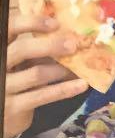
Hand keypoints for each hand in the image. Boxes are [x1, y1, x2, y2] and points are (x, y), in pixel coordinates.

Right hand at [5, 12, 87, 137]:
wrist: (3, 114)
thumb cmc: (15, 81)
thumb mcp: (19, 63)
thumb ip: (34, 51)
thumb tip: (70, 37)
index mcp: (0, 48)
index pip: (10, 27)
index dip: (31, 23)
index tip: (55, 23)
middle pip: (21, 49)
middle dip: (49, 46)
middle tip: (73, 45)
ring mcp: (4, 86)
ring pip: (36, 73)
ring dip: (61, 69)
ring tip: (80, 68)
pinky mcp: (14, 106)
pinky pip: (43, 96)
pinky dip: (65, 89)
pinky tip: (82, 85)